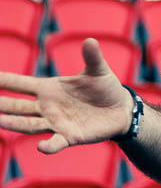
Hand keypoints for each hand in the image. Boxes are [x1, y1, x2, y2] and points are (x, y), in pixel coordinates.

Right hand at [0, 38, 133, 152]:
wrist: (121, 109)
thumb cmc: (106, 88)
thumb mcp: (98, 71)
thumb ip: (92, 57)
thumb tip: (91, 40)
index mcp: (49, 88)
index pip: (20, 84)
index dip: (3, 81)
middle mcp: (47, 107)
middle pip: (16, 106)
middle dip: (1, 104)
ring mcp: (56, 122)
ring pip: (28, 124)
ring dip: (13, 123)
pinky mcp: (70, 136)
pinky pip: (56, 142)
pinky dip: (48, 146)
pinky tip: (41, 147)